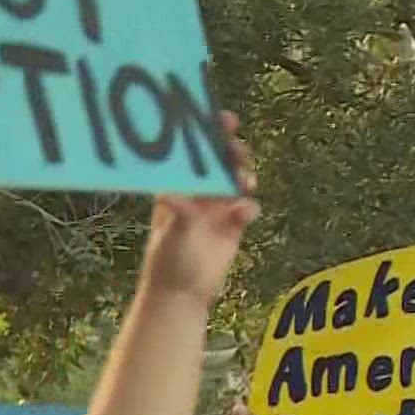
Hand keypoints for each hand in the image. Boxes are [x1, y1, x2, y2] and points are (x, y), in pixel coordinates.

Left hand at [140, 112, 257, 305]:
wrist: (182, 295)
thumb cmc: (166, 260)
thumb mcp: (172, 233)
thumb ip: (179, 212)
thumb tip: (171, 191)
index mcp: (176, 185)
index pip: (192, 152)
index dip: (207, 132)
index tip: (222, 119)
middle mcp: (196, 192)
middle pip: (219, 161)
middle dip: (230, 151)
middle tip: (237, 150)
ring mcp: (215, 207)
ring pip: (235, 181)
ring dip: (242, 176)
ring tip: (243, 182)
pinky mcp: (232, 226)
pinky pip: (246, 208)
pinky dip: (248, 207)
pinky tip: (244, 213)